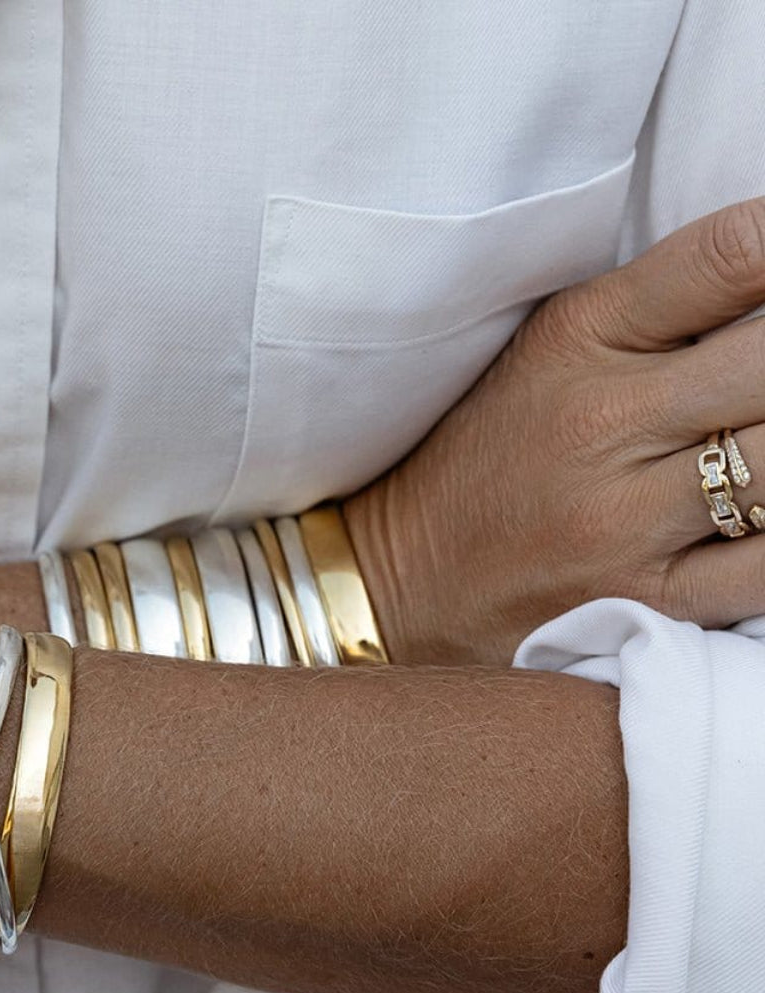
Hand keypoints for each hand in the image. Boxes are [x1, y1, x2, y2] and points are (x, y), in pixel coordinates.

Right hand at [346, 197, 764, 665]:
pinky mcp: (643, 598)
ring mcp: (624, 518)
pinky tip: (761, 517)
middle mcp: (602, 421)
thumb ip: (658, 309)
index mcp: (578, 338)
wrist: (401, 579)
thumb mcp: (545, 352)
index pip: (735, 256)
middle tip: (760, 391)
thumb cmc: (482, 458)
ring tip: (755, 444)